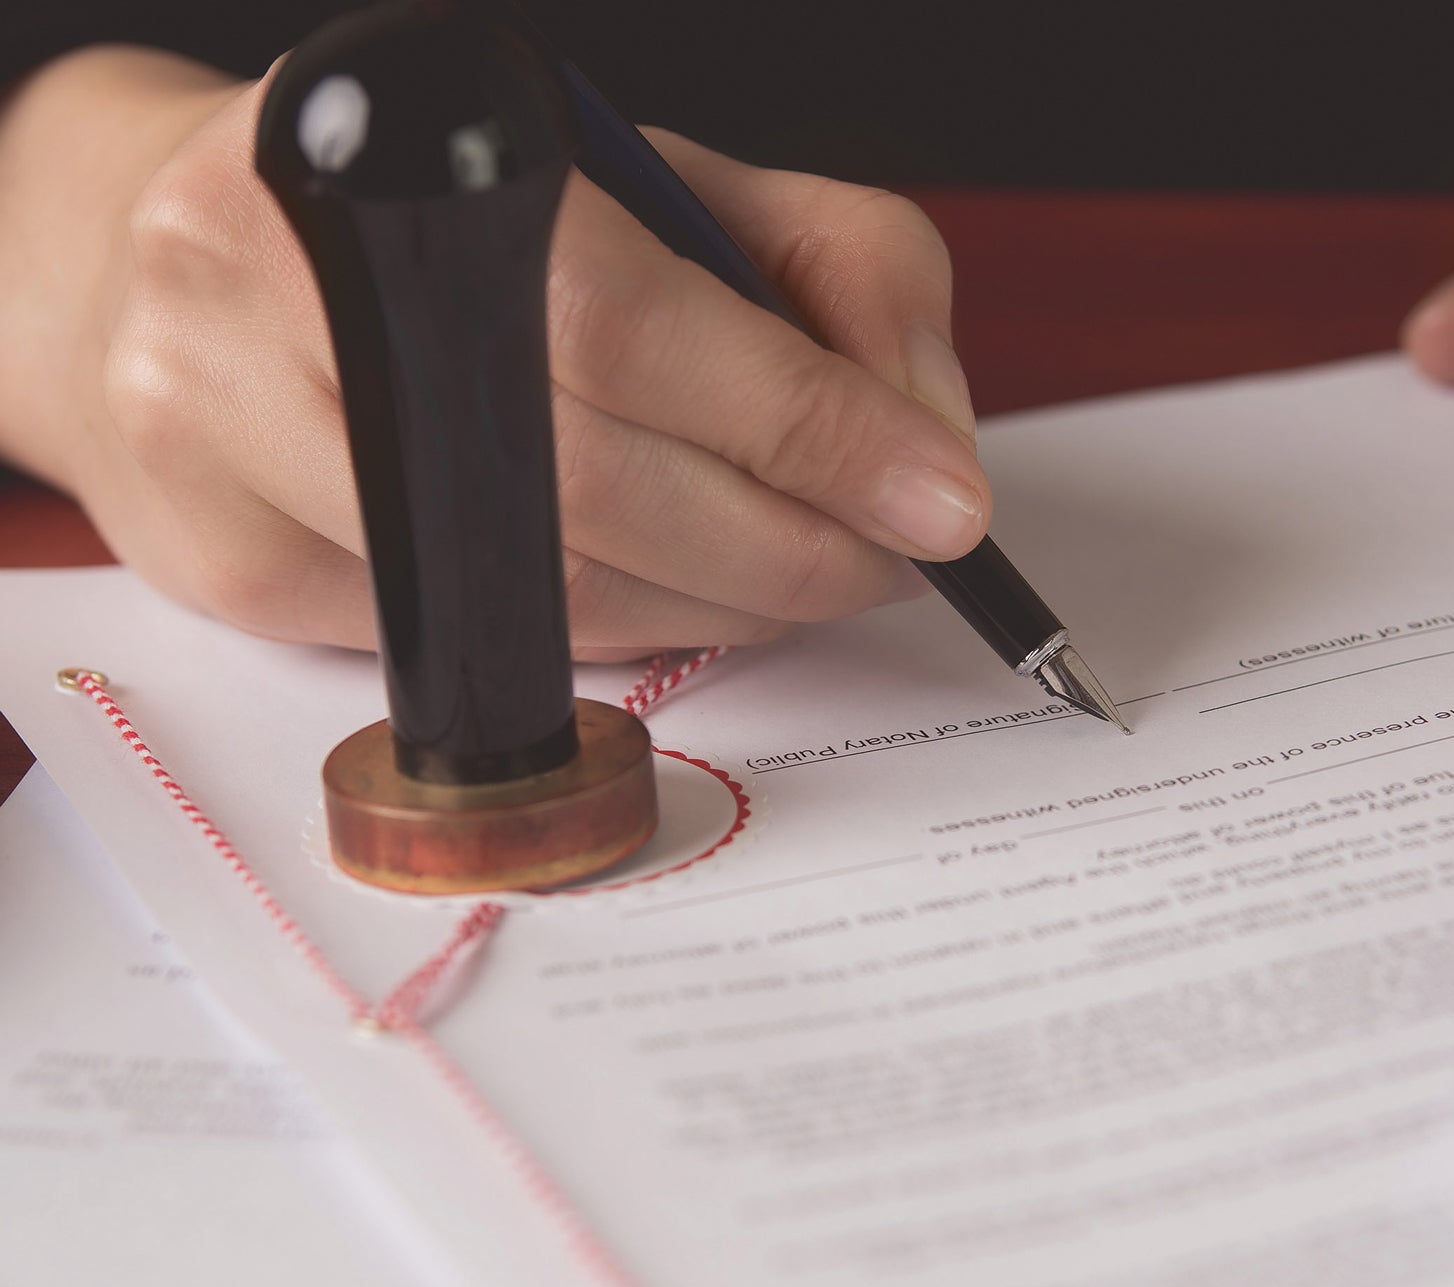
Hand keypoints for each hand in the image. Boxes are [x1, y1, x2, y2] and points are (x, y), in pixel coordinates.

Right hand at [0, 46, 985, 655]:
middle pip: (591, 489)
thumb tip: (926, 440)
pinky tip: (659, 584)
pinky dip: (607, 633)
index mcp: (403, 146)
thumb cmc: (460, 218)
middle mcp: (273, 277)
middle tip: (885, 558)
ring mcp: (224, 428)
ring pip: (537, 593)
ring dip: (715, 606)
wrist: (185, 249)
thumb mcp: (668, 185)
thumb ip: (836, 271)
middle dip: (786, 549)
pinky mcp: (220, 558)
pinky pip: (473, 643)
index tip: (938, 505)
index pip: (633, 323)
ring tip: (794, 569)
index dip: (805, 427)